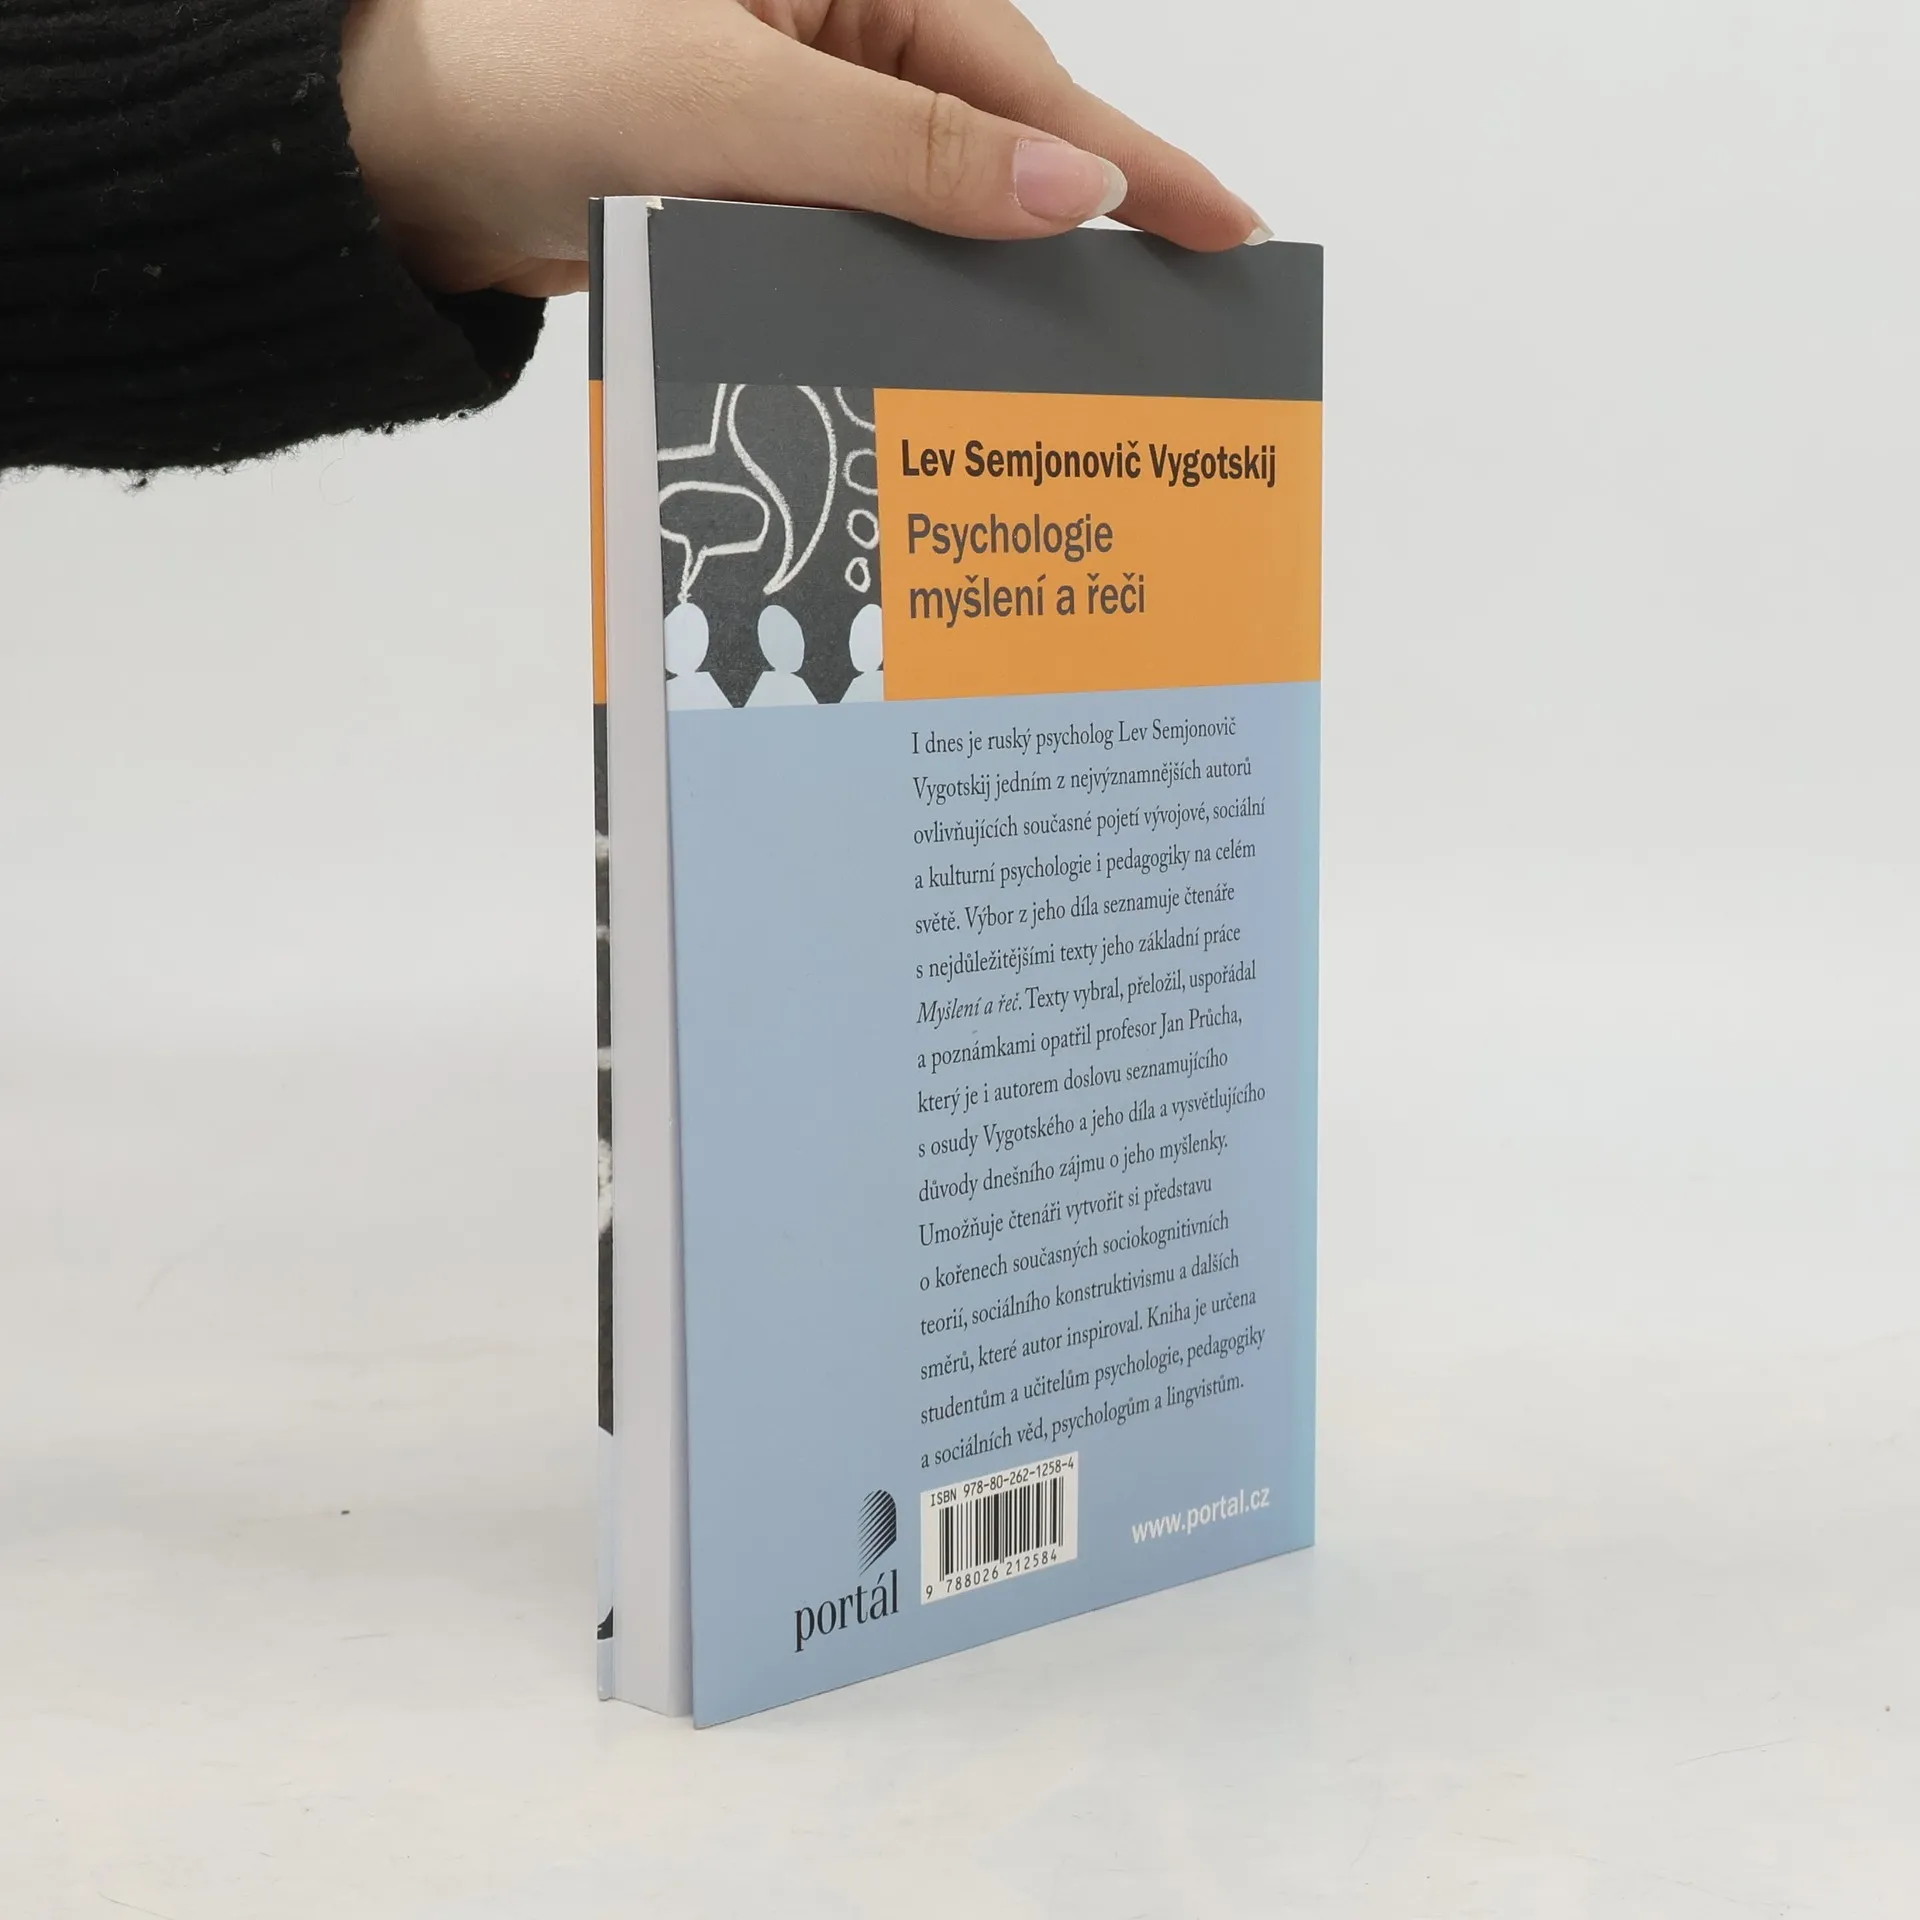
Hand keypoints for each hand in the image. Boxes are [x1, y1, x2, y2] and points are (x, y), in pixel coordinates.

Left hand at [339, 0, 1267, 297]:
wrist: (390, 152)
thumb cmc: (529, 78)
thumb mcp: (732, 106)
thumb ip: (903, 152)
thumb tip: (1061, 191)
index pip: (1014, 73)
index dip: (1120, 160)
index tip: (1220, 224)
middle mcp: (831, 28)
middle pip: (987, 137)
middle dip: (1061, 231)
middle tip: (1165, 322)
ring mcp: (794, 110)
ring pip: (925, 205)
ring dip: (975, 281)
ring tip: (1061, 367)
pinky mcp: (755, 182)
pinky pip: (857, 241)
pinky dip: (895, 297)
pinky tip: (935, 355)